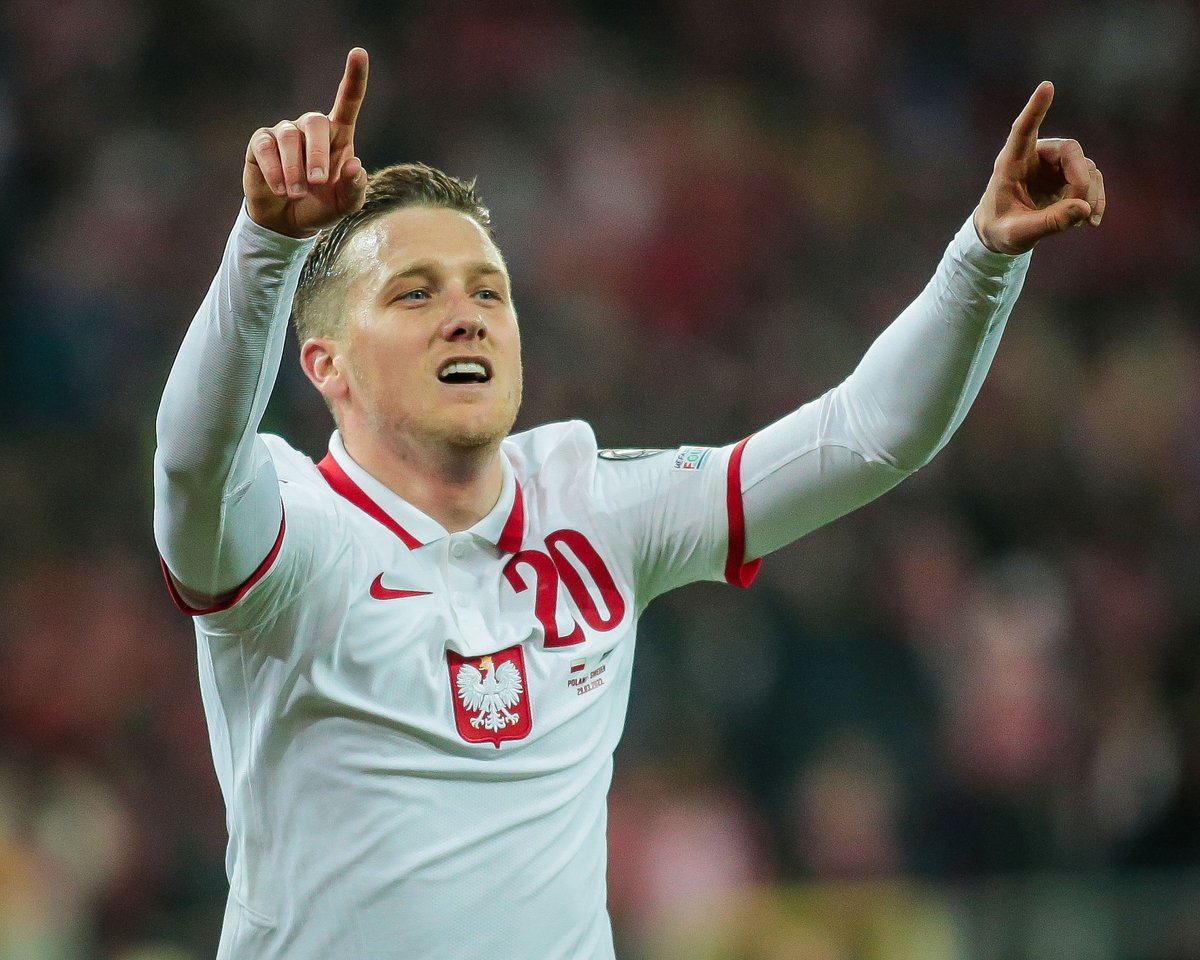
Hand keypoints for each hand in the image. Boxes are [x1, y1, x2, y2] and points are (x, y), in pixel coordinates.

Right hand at [243, 48, 369, 238]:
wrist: (288, 221)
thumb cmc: (322, 206)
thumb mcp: (345, 205)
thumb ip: (355, 188)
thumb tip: (354, 165)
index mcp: (338, 136)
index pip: (348, 100)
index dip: (354, 77)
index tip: (359, 52)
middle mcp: (311, 128)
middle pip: (316, 122)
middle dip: (318, 154)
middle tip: (319, 182)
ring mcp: (285, 132)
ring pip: (290, 138)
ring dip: (295, 170)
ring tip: (298, 193)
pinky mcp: (261, 143)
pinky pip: (266, 148)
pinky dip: (275, 172)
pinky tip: (281, 190)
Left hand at [974, 81, 1104, 254]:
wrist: (1001, 234)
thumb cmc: (1000, 230)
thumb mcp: (1017, 235)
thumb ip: (1048, 224)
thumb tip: (1083, 209)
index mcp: (1010, 164)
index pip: (1023, 130)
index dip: (1035, 109)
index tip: (1046, 86)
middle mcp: (1033, 156)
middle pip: (1070, 151)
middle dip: (1080, 181)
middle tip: (1081, 210)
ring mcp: (1052, 164)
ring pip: (1085, 166)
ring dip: (1090, 194)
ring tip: (1084, 222)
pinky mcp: (1066, 175)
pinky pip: (1091, 178)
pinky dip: (1094, 199)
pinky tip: (1090, 220)